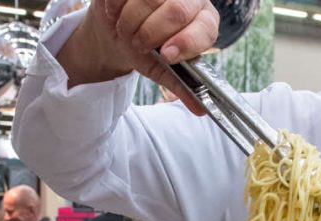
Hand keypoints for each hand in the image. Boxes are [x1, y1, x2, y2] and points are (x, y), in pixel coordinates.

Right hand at [58, 0, 218, 108]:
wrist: (118, 30)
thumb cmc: (146, 49)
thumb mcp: (163, 70)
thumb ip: (182, 86)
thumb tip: (200, 110)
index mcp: (204, 21)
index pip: (204, 29)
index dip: (185, 43)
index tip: (165, 55)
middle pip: (177, 11)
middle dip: (151, 33)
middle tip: (139, 44)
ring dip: (131, 22)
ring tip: (126, 31)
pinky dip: (116, 7)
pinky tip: (116, 14)